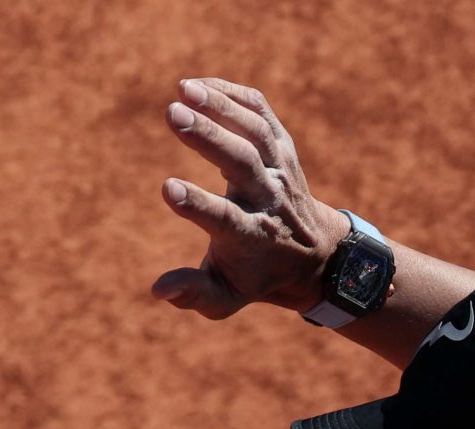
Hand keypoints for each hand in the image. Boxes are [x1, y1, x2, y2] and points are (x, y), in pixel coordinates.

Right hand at [149, 77, 351, 319]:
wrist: (316, 255)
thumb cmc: (256, 276)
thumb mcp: (227, 297)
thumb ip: (195, 294)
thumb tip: (158, 290)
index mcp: (252, 237)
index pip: (225, 219)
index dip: (199, 205)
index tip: (168, 188)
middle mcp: (270, 199)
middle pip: (242, 163)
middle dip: (209, 138)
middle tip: (172, 115)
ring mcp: (279, 169)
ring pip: (255, 131)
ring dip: (220, 106)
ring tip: (182, 89)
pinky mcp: (281, 146)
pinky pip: (261, 113)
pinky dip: (232, 94)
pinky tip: (197, 85)